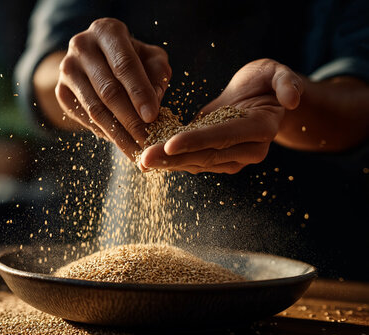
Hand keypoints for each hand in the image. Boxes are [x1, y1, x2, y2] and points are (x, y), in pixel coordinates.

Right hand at [55, 18, 170, 158]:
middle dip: (131, 120)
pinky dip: (104, 133)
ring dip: (118, 134)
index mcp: (106, 31)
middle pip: (108, 90)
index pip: (124, 65)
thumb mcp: (149, 57)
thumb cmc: (129, 57)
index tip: (153, 117)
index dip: (139, 92)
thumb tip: (154, 103)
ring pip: (94, 109)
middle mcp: (82, 46)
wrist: (94, 60)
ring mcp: (67, 70)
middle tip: (147, 142)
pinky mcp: (60, 91)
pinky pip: (84, 117)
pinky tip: (121, 142)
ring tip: (136, 150)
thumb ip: (158, 74)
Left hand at [139, 58, 303, 173]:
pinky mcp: (216, 158)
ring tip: (141, 161)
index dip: (197, 140)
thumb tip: (291, 99)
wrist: (262, 98)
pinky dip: (169, 161)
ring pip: (195, 162)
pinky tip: (148, 160)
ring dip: (167, 163)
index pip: (224, 136)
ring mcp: (231, 158)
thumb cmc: (266, 82)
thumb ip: (285, 83)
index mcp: (260, 129)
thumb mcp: (277, 73)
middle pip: (205, 155)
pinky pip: (191, 160)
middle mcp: (247, 150)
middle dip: (173, 158)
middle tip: (144, 158)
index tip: (170, 143)